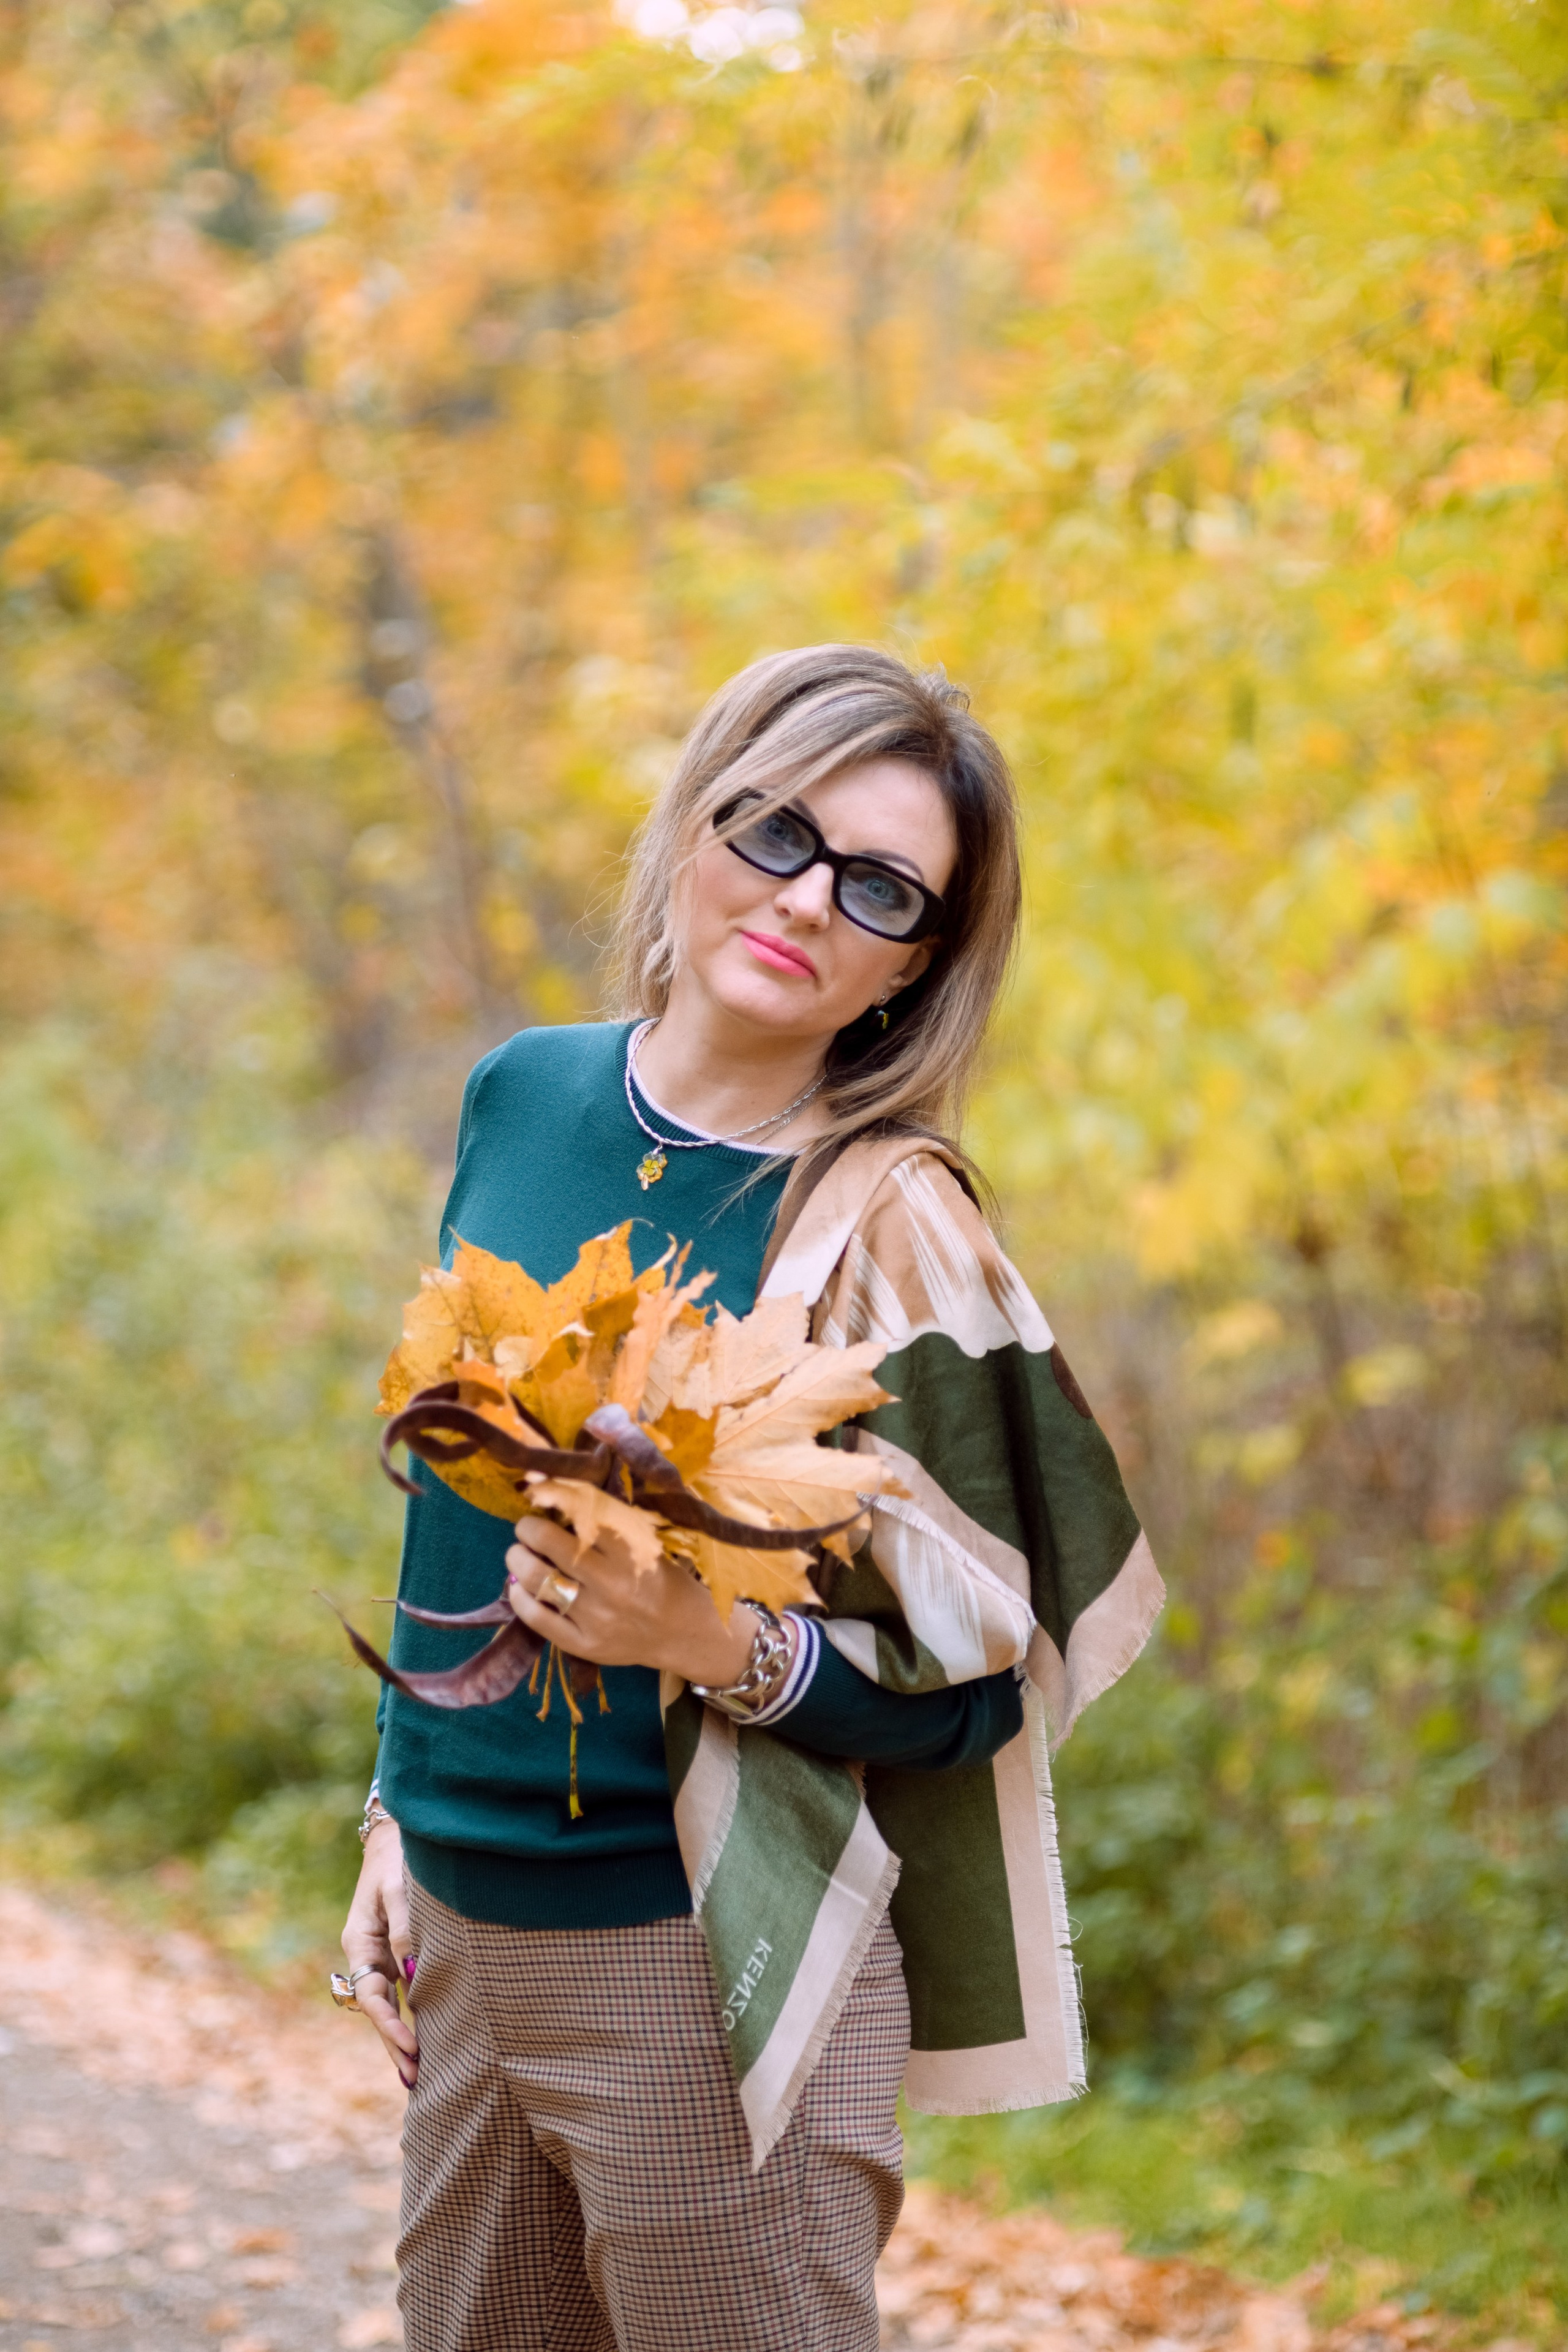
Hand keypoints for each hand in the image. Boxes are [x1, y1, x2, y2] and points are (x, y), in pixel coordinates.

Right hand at [340, 1816, 418, 2089]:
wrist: (398, 1832)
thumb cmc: (398, 1856)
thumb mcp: (398, 1887)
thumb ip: (405, 1927)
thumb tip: (414, 1974)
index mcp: (360, 1941)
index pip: (371, 1995)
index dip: (391, 2024)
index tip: (414, 2048)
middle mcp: (367, 1953)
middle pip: (378, 2009)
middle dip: (394, 2044)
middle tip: (414, 2082)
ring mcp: (381, 1954)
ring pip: (389, 2004)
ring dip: (401, 2036)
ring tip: (418, 2076)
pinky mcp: (398, 1951)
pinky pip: (401, 1990)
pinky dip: (410, 2015)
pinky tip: (424, 2038)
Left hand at [506, 1510, 759, 1686]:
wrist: (683, 1632)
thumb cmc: (660, 1578)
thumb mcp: (644, 1541)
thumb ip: (606, 1521)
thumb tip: (555, 1490)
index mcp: (630, 1550)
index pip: (579, 1513)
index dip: (550, 1498)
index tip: (537, 1494)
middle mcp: (612, 1583)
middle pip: (550, 1544)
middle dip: (528, 1529)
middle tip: (526, 1527)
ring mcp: (596, 1618)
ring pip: (538, 1580)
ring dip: (518, 1560)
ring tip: (518, 1554)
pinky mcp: (584, 1645)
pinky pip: (537, 1620)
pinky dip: (520, 1598)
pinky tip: (519, 1587)